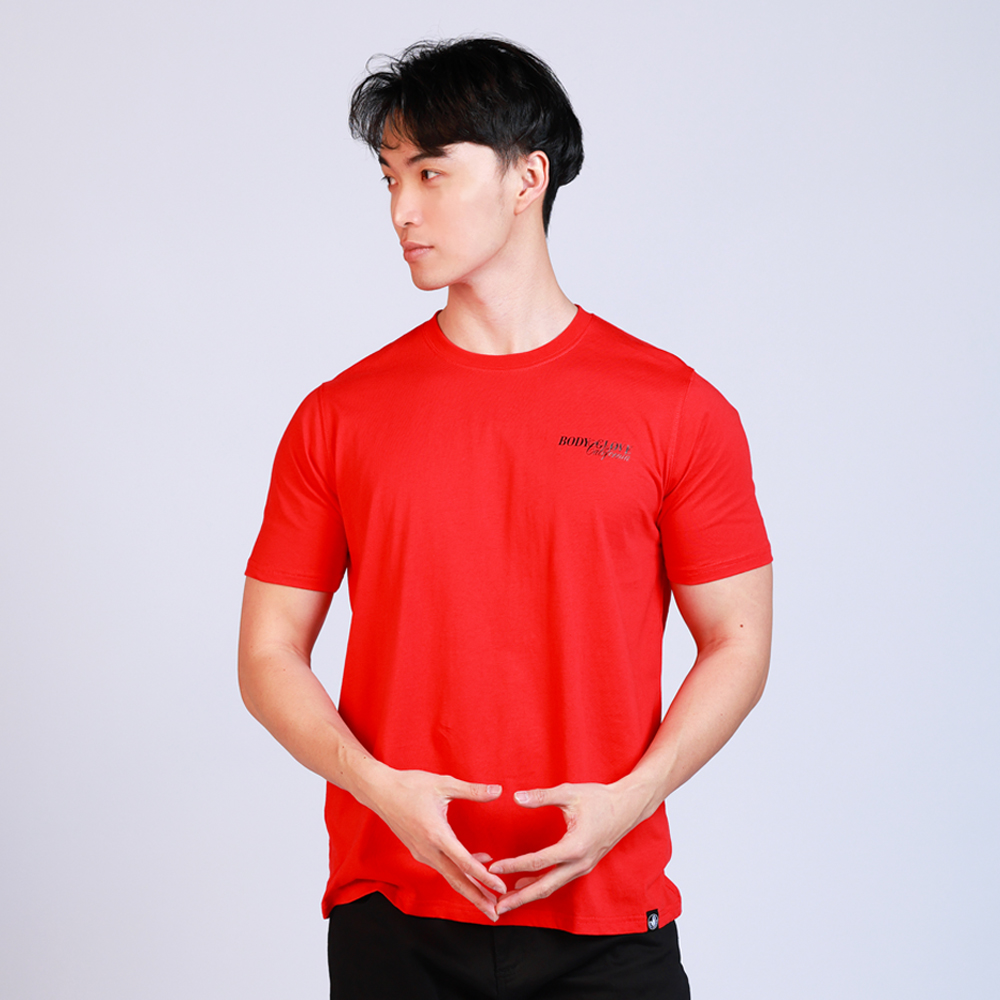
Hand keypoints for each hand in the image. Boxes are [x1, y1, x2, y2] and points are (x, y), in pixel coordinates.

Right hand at [362, 766, 506, 920]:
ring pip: (449, 876)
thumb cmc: (411, 785)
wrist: (380, 791)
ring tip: (488, 899)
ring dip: (469, 888)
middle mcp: (428, 849)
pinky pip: (442, 866)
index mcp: (436, 834)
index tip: (500, 888)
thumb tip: (499, 791)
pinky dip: (459, 872)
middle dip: (477, 898)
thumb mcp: (444, 784)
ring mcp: (422, 852)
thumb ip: (473, 790)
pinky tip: (474, 866)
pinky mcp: (419, 851)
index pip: (464, 862)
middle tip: (496, 914)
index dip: (484, 877)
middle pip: (456, 880)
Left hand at [488, 781, 649, 915]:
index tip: (493, 868)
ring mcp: (583, 867)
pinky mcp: (583, 866)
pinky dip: (541, 885)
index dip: (514, 865)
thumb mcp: (569, 793)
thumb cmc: (600, 798)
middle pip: (544, 887)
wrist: (627, 807)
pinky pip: (559, 881)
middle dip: (519, 899)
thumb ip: (542, 797)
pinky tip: (525, 884)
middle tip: (497, 908)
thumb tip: (516, 797)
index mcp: (575, 846)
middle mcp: (579, 863)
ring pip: (552, 887)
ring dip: (529, 895)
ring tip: (506, 901)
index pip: (538, 861)